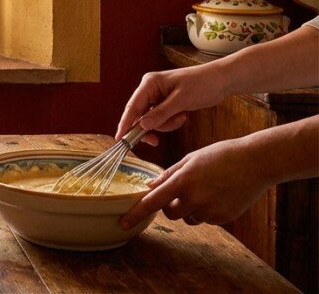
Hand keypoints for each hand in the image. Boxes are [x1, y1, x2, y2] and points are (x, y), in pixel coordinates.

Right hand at [115, 66, 227, 145]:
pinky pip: (162, 119)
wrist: (221, 80)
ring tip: (181, 117)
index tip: (119, 139)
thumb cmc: (202, 84)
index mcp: (149, 83)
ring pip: (152, 120)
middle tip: (155, 141)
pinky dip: (171, 122)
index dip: (125, 124)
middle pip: (140, 115)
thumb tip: (142, 126)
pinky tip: (183, 115)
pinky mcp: (166, 104)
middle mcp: (150, 90)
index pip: (132, 107)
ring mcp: (157, 97)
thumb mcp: (181, 100)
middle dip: (151, 127)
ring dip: (166, 124)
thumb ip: (161, 113)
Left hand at [119, 138, 270, 230]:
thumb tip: (150, 187)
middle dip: (170, 206)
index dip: (136, 213)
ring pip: (189, 217)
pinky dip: (207, 211)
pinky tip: (219, 194)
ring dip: (190, 208)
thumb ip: (168, 175)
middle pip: (170, 213)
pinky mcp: (224, 217)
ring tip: (206, 188)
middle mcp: (195, 198)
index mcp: (183, 180)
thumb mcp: (190, 159)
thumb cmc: (220, 155)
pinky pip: (206, 219)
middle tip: (182, 191)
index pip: (152, 201)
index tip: (123, 223)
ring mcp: (211, 210)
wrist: (255, 162)